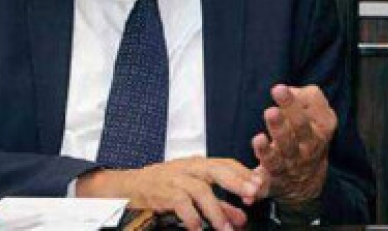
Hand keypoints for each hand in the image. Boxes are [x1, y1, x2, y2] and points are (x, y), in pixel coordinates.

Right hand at [76, 156, 267, 230]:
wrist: (127, 188)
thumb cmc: (163, 189)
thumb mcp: (193, 195)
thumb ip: (219, 206)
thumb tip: (242, 218)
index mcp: (198, 165)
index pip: (226, 163)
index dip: (244, 174)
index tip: (261, 186)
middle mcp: (188, 167)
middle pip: (217, 169)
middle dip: (237, 181)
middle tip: (253, 195)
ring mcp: (173, 178)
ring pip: (200, 189)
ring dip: (216, 210)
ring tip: (226, 229)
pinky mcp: (160, 192)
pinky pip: (179, 203)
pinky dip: (191, 217)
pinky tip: (198, 229)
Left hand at [251, 84, 336, 206]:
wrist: (309, 182)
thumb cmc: (308, 136)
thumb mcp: (320, 116)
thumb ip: (308, 98)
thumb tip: (287, 89)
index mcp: (317, 133)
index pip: (308, 116)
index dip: (293, 103)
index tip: (278, 88)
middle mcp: (303, 151)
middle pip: (292, 138)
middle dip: (281, 125)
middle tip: (270, 111)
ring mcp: (287, 168)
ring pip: (276, 160)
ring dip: (267, 152)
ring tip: (258, 139)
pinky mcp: (271, 184)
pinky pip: (263, 188)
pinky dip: (256, 190)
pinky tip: (248, 191)